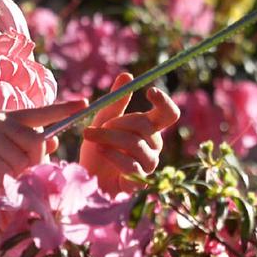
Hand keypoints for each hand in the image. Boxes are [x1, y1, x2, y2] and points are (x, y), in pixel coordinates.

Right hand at [0, 99, 88, 198]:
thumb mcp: (6, 153)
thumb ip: (28, 147)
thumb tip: (52, 143)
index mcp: (8, 119)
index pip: (40, 112)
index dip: (63, 109)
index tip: (85, 102)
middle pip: (36, 145)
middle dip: (30, 164)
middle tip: (12, 170)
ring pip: (22, 164)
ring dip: (13, 176)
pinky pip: (6, 175)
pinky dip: (0, 183)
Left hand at [79, 72, 179, 193]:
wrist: (87, 177)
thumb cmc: (98, 147)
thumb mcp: (103, 120)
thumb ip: (116, 100)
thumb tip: (128, 74)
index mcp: (149, 129)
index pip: (169, 114)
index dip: (164, 102)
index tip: (149, 91)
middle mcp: (154, 146)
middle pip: (146, 126)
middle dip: (119, 122)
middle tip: (100, 125)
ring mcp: (149, 165)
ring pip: (135, 144)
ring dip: (109, 138)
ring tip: (92, 137)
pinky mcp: (140, 182)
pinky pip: (130, 165)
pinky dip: (112, 155)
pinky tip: (100, 151)